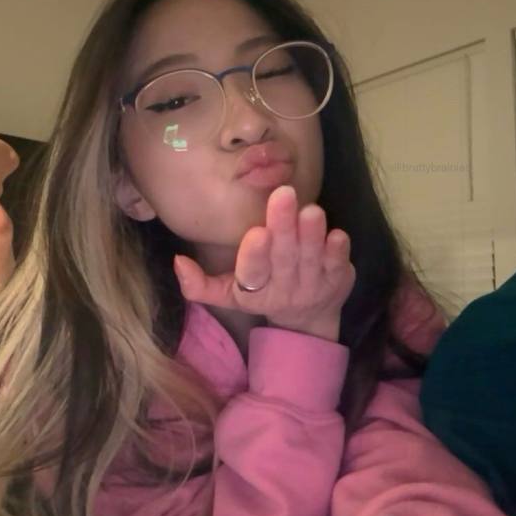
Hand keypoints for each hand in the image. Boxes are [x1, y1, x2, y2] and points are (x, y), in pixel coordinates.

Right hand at [173, 185, 355, 341]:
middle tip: (285, 195)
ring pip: (311, 260)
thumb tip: (177, 261)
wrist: (306, 321)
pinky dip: (338, 251)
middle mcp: (283, 291)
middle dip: (284, 228)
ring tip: (312, 210)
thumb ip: (199, 284)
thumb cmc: (262, 292)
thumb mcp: (228, 293)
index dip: (253, 255)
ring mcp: (312, 287)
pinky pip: (338, 266)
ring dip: (311, 235)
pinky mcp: (336, 281)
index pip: (251, 274)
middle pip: (283, 260)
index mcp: (252, 291)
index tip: (256, 232)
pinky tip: (337, 234)